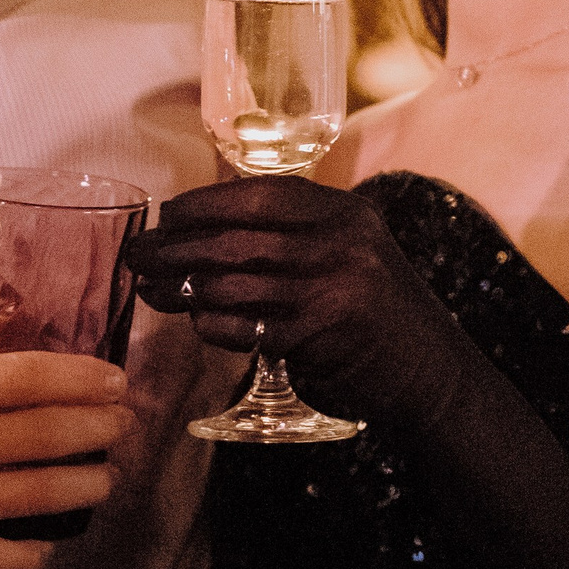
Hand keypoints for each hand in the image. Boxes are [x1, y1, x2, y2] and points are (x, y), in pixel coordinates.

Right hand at [0, 352, 132, 568]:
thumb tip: (9, 364)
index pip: (25, 377)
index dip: (82, 377)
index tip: (114, 379)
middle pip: (45, 434)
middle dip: (99, 428)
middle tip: (123, 425)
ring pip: (41, 494)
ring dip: (87, 483)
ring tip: (104, 475)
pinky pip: (10, 556)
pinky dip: (40, 547)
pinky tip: (48, 537)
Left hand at [128, 178, 450, 430]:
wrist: (430, 372)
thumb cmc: (377, 312)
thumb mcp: (351, 253)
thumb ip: (297, 233)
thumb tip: (208, 225)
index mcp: (345, 213)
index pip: (260, 195)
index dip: (204, 203)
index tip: (165, 215)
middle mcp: (342, 244)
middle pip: (237, 239)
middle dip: (177, 247)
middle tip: (138, 255)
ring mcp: (333, 290)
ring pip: (235, 283)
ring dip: (182, 288)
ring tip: (149, 290)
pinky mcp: (321, 337)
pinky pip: (247, 327)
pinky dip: (213, 325)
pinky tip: (193, 322)